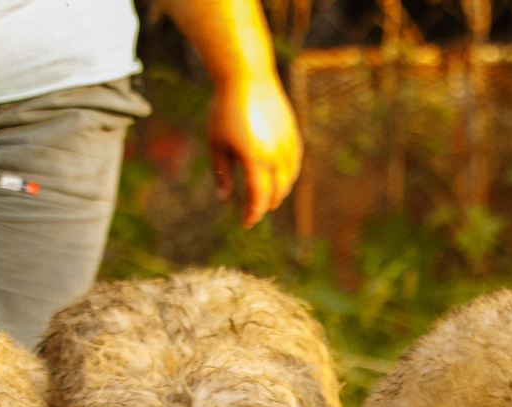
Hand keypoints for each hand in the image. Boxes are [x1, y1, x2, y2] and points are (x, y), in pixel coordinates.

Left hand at [210, 69, 301, 224]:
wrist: (248, 78)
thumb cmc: (225, 109)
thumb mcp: (216, 141)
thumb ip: (222, 171)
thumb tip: (224, 198)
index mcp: (254, 160)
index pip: (258, 198)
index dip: (252, 213)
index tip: (244, 222)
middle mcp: (275, 157)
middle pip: (275, 194)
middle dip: (264, 206)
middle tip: (253, 212)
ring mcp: (288, 148)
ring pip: (288, 181)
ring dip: (278, 193)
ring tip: (267, 197)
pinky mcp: (294, 138)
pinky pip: (294, 166)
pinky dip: (286, 177)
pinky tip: (278, 178)